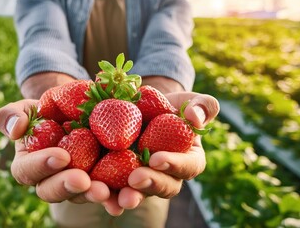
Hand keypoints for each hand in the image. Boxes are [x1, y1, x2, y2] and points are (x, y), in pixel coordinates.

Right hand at [0, 100, 110, 204]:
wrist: (76, 110)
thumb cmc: (47, 111)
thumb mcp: (28, 107)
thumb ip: (11, 115)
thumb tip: (15, 130)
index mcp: (30, 164)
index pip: (28, 171)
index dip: (42, 166)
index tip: (61, 156)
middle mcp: (52, 180)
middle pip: (54, 191)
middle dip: (68, 186)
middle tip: (83, 180)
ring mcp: (78, 183)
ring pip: (82, 196)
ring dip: (93, 196)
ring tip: (106, 192)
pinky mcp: (102, 181)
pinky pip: (109, 193)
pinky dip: (118, 197)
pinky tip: (128, 197)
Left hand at [106, 92, 219, 213]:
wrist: (143, 108)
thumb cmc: (172, 106)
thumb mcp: (191, 101)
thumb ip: (204, 106)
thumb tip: (195, 118)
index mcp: (189, 160)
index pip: (188, 166)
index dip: (174, 164)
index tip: (157, 158)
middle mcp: (168, 176)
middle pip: (163, 187)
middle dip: (149, 184)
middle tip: (135, 178)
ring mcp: (144, 179)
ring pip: (138, 194)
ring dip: (128, 197)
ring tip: (116, 198)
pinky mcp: (121, 179)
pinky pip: (115, 190)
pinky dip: (106, 194)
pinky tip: (95, 192)